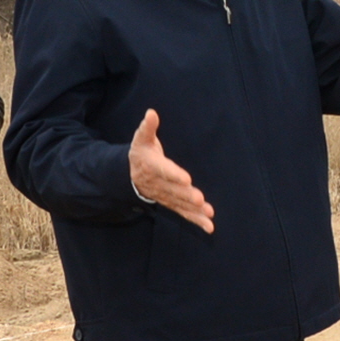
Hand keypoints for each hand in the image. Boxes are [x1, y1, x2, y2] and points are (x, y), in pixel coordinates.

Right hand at [129, 109, 213, 232]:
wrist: (129, 176)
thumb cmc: (141, 153)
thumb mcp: (141, 139)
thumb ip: (147, 128)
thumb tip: (151, 113)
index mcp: (152, 166)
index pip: (164, 170)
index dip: (174, 175)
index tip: (186, 178)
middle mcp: (158, 184)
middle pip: (174, 190)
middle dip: (187, 195)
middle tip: (200, 199)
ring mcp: (165, 196)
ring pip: (180, 204)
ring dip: (194, 211)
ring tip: (209, 214)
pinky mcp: (172, 204)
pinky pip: (183, 213)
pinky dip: (196, 220)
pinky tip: (209, 227)